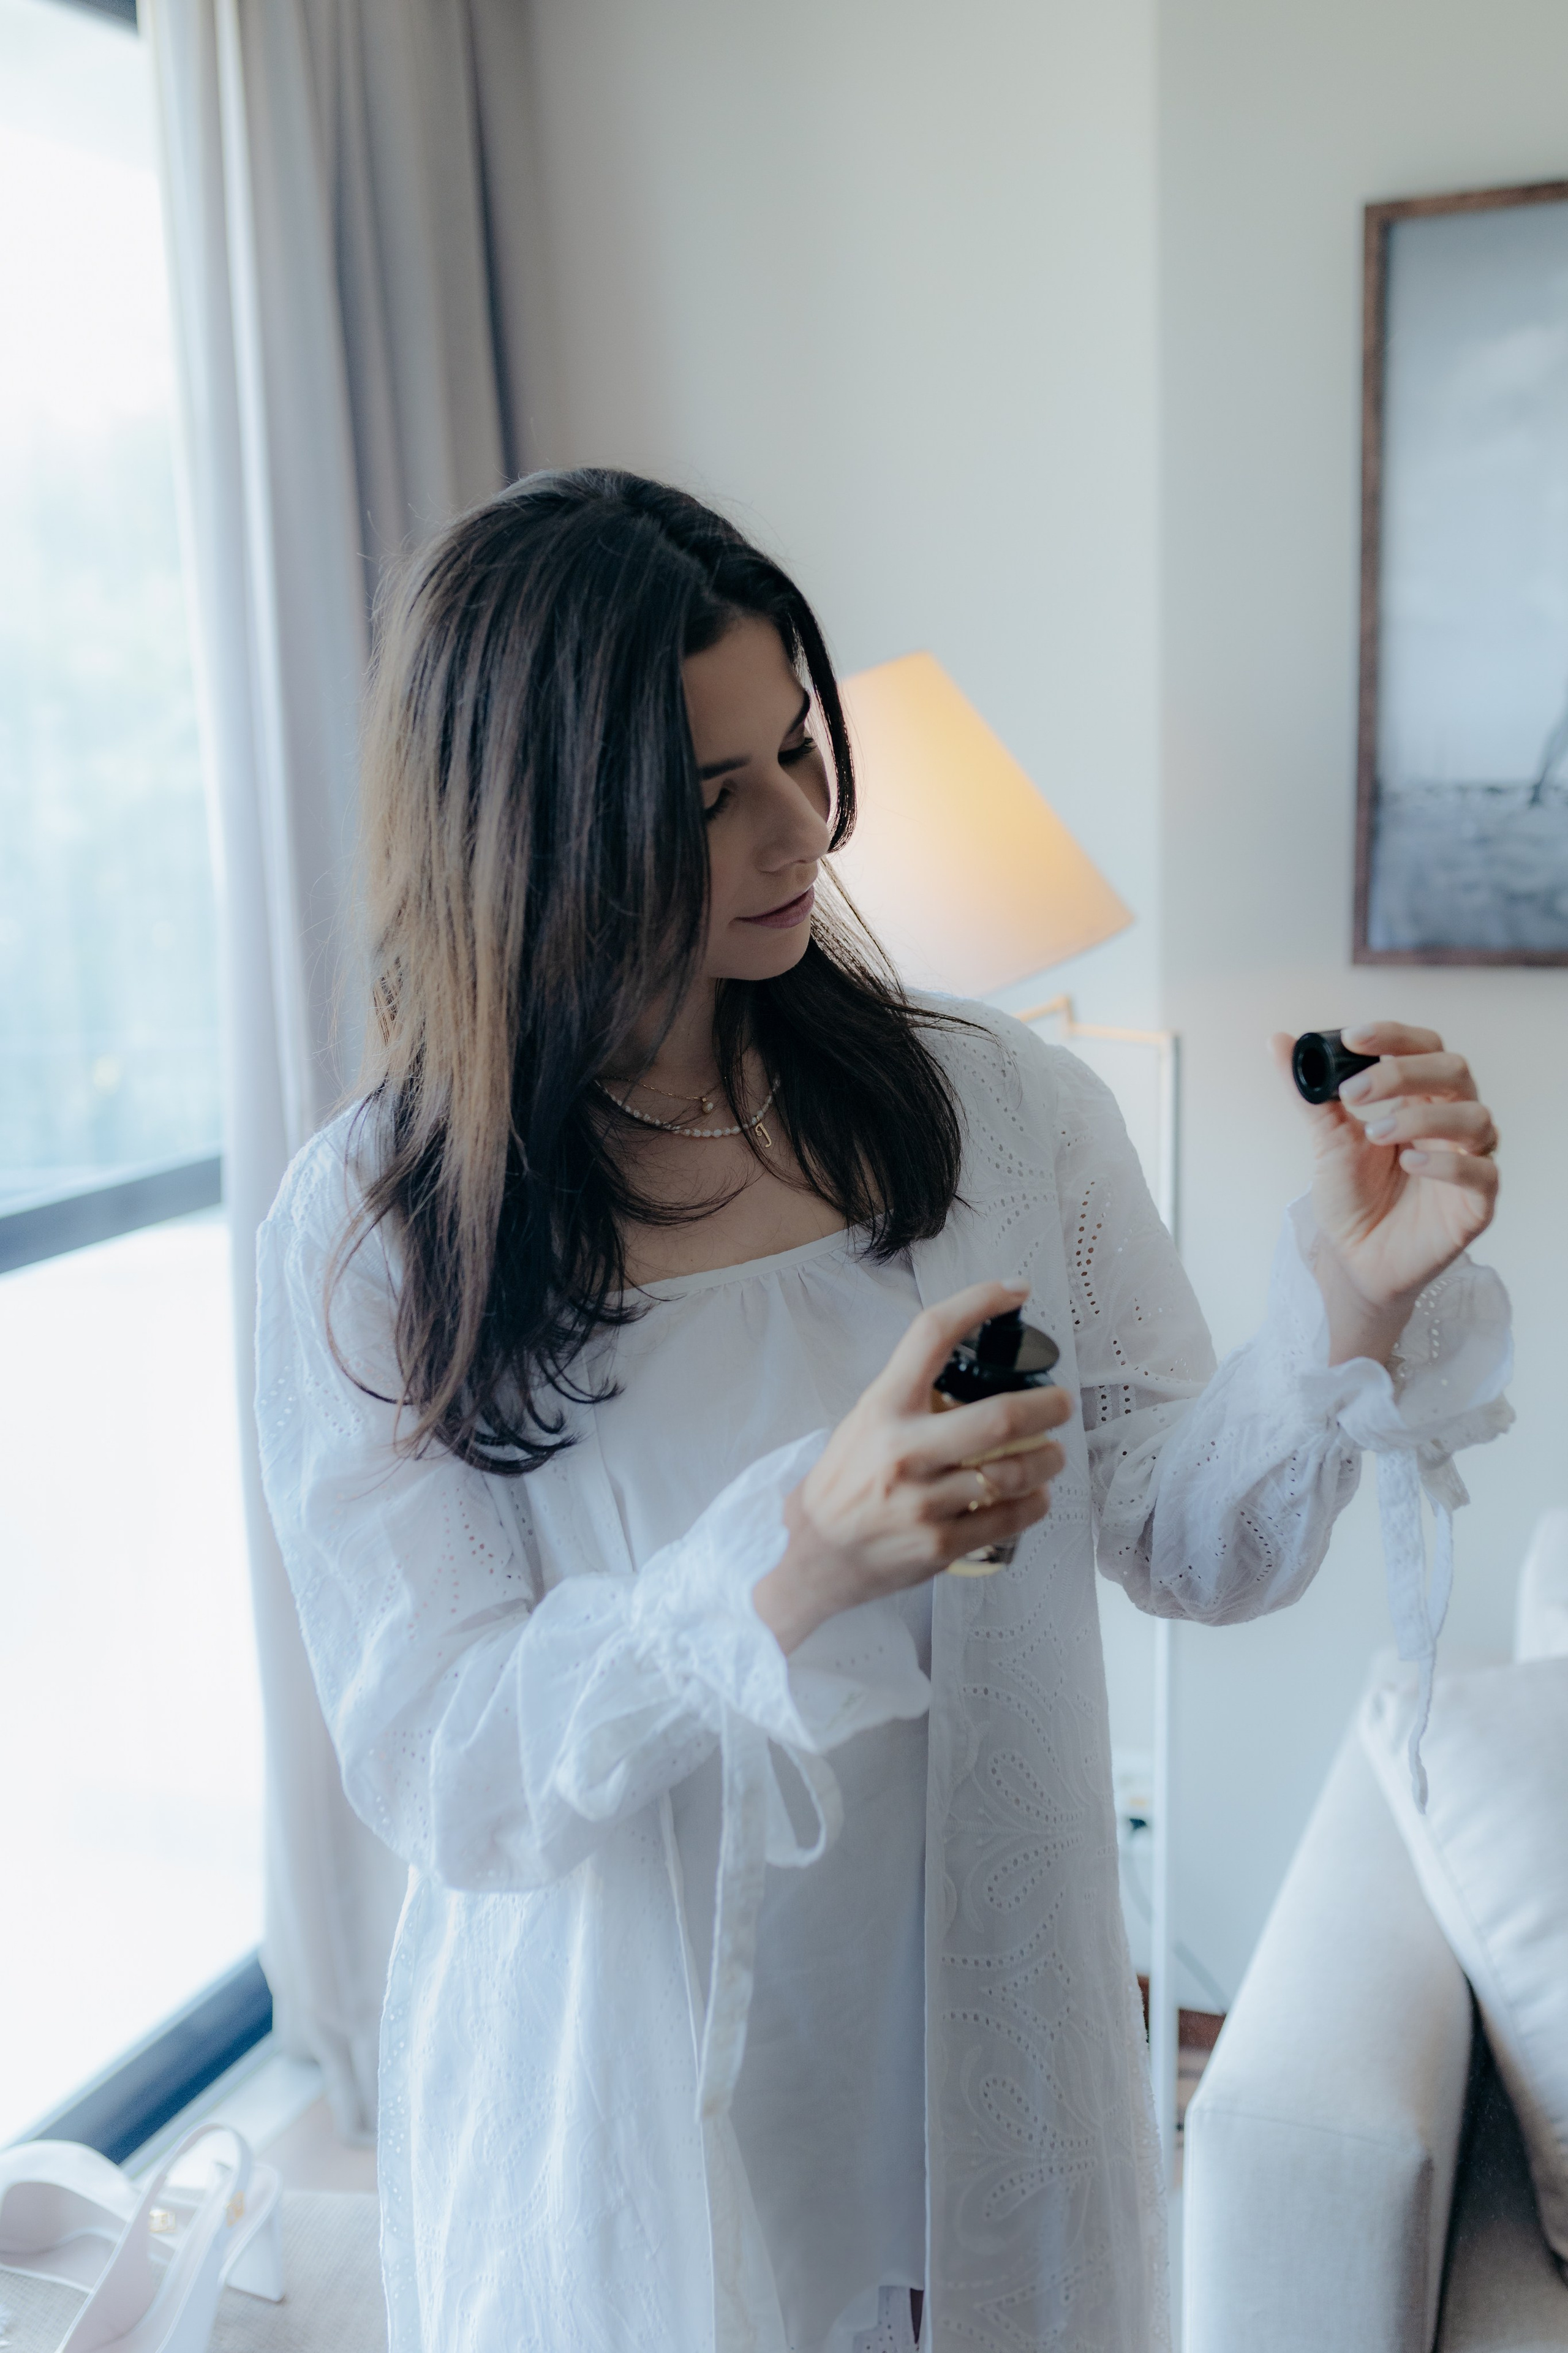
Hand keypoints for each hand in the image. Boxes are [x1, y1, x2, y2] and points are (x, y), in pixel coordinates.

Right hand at [752, 1280, 1073, 1652]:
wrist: (814, 1556)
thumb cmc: (845, 1482)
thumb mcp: (865, 1422)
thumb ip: (913, 1397)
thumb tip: (980, 1373)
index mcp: (883, 1408)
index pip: (931, 1336)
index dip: (979, 1302)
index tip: (1015, 1291)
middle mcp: (903, 1451)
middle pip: (998, 1419)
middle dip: (1046, 1407)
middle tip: (1062, 1403)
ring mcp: (923, 1501)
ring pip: (1014, 1473)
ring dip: (1048, 1460)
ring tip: (1053, 1454)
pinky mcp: (940, 1544)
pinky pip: (1009, 1519)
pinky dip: (1034, 1503)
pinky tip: (1035, 1495)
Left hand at [1269, 1022, 1498, 1365]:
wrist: (1353, 1261)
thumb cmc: (1351, 1198)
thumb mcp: (1326, 1140)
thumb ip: (1308, 1093)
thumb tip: (1278, 1041)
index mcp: (1420, 1099)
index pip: (1425, 1047)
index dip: (1395, 1035)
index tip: (1352, 1038)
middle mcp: (1450, 1123)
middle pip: (1455, 1071)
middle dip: (1403, 1072)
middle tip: (1354, 1093)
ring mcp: (1468, 1160)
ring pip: (1475, 1117)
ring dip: (1422, 1117)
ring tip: (1375, 1135)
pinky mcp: (1475, 1203)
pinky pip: (1482, 1173)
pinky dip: (1447, 1162)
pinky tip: (1410, 1163)